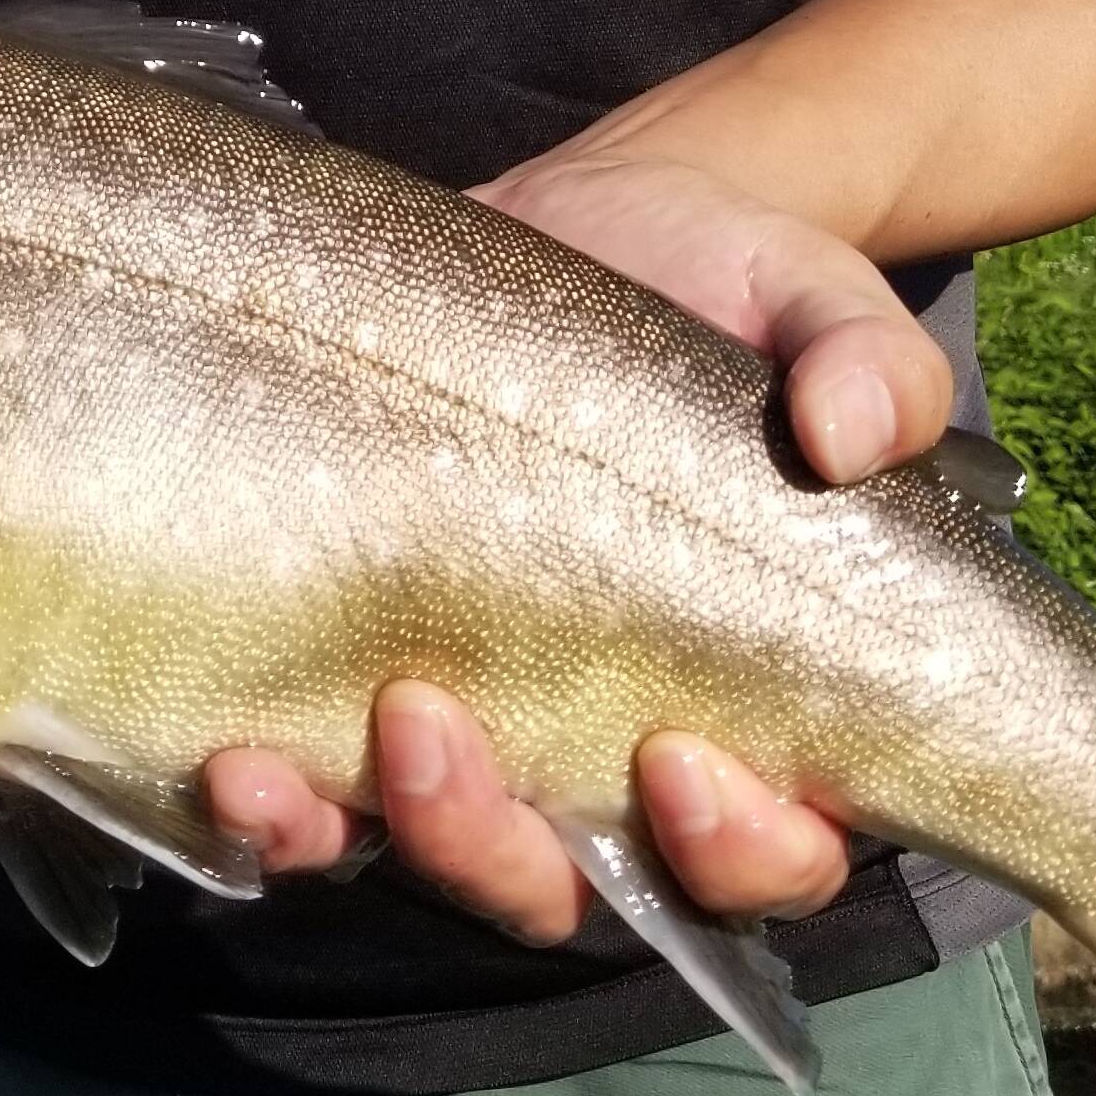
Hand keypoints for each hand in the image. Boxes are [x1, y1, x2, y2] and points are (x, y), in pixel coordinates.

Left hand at [205, 149, 948, 939]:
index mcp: (754, 699)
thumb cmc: (737, 285)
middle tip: (443, 729)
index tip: (680, 760)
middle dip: (504, 848)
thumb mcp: (820, 299)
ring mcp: (483, 712)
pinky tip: (223, 756)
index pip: (771, 851)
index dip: (737, 848)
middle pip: (576, 883)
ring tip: (282, 766)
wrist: (600, 212)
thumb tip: (856, 431)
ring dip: (363, 834)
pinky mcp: (363, 661)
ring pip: (435, 853)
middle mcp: (613, 741)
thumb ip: (873, 364)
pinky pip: (315, 790)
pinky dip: (265, 809)